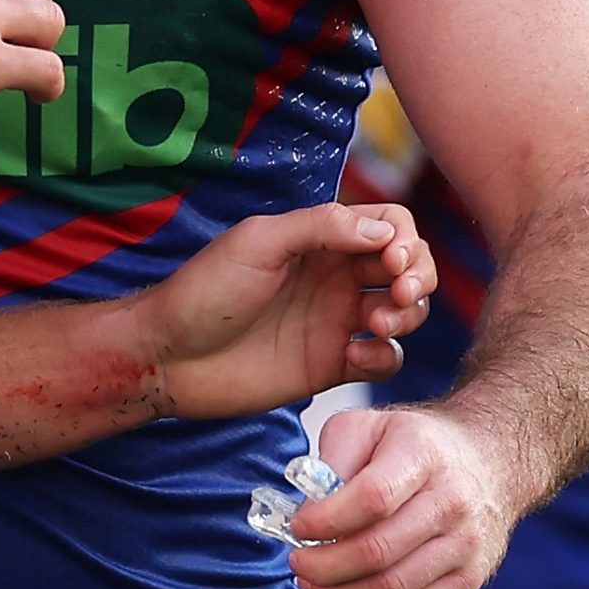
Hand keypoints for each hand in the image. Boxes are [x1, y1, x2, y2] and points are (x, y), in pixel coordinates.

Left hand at [135, 203, 433, 418]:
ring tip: (376, 323)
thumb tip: (383, 230)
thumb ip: (319, 227)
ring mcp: (335, 320)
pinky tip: (354, 355)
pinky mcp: (330, 364)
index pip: (389, 225)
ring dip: (408, 315)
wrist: (170, 357)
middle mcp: (334, 276)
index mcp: (319, 239)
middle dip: (418, 275)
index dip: (403, 239)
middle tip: (399, 292)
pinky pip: (383, 359)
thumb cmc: (204, 292)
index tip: (390, 259)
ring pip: (405, 312)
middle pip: (408, 266)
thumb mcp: (257, 243)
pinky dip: (384, 356)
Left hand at [287, 405, 521, 588]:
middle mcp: (451, 503)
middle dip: (323, 566)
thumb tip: (307, 509)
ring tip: (310, 585)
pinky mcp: (469, 580)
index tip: (297, 526)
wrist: (489, 459)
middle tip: (297, 562)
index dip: (326, 520)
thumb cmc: (415, 443)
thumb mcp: (368, 426)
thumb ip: (334, 459)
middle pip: (378, 552)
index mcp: (422, 455)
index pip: (372, 498)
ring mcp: (465, 546)